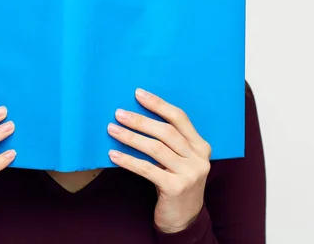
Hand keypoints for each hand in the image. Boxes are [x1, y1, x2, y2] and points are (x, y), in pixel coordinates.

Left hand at [107, 89, 210, 233]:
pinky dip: (128, 160)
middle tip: (119, 113)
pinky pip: (147, 169)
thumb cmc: (176, 181)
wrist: (184, 219)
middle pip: (166, 132)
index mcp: (201, 145)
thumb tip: (135, 116)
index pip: (179, 117)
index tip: (138, 93)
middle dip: (140, 120)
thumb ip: (169, 141)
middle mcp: (199, 158)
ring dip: (131, 137)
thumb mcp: (180, 159)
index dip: (158, 104)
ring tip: (112, 130)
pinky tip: (113, 155)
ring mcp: (189, 174)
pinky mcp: (176, 188)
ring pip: (155, 149)